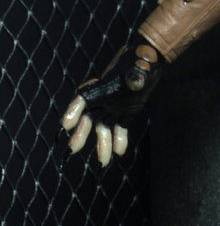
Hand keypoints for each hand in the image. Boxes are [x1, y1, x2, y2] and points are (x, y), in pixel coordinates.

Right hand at [60, 42, 160, 166]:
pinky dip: (119, 139)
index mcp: (101, 87)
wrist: (148, 63)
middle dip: (81, 134)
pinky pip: (119, 128)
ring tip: (104, 163)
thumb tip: (137, 79)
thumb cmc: (140, 62)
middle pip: (88, 119)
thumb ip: (136, 76)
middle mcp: (103, 99)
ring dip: (103, 145)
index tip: (65, 127)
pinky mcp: (124, 112)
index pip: (82, 100)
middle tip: (72, 150)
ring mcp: (112, 106)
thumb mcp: (138, 69)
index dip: (73, 112)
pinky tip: (119, 152)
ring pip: (103, 128)